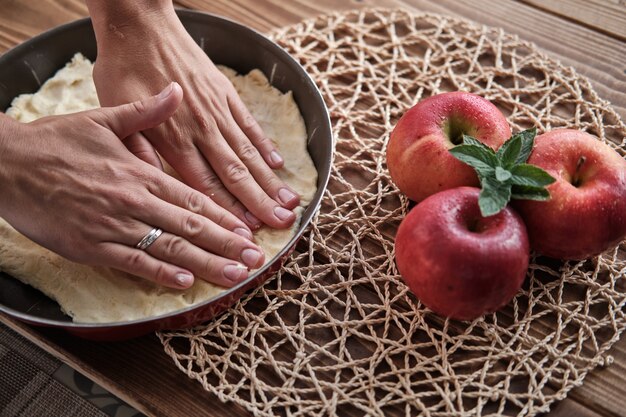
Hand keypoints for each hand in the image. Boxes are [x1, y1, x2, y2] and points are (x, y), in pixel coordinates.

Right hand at [0, 83, 264, 288]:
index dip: (223, 216)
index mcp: (141, 172)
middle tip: (255, 260)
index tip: (246, 230)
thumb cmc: (55, 142)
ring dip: (205, 262)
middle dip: (226, 244)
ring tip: (234, 275)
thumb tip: (176, 91)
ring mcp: (113, 224)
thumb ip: (146, 112)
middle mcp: (134, 199)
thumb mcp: (103, 119)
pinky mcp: (90, 245)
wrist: (6, 162)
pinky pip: (131, 262)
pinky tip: (183, 282)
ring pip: (168, 247)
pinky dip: (158, 272)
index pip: (192, 198)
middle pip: (190, 225)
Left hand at [87, 1, 299, 229]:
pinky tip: (278, 163)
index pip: (206, 184)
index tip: (246, 231)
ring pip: (248, 153)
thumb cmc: (123, 70)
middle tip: (283, 224)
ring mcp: (218, 112)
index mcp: (173, 139)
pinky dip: (266, 146)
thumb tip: (152, 184)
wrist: (140, 25)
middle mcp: (201, 129)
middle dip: (260, 203)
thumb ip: (137, 150)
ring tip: (289, 202)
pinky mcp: (226, 94)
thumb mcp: (114, 112)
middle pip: (235, 174)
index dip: (228, 210)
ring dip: (270, 180)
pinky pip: (250, 125)